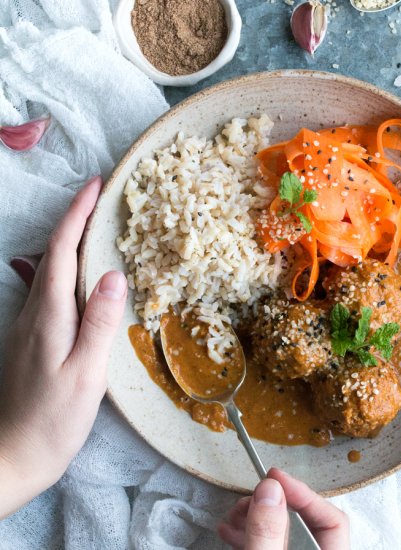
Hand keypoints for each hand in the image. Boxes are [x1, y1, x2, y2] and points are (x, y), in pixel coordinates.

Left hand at [0, 176, 126, 517]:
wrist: (11, 457)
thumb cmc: (51, 421)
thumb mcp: (85, 374)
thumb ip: (98, 324)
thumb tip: (112, 275)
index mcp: (48, 316)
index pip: (61, 253)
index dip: (77, 216)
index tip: (95, 186)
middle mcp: (33, 313)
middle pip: (52, 254)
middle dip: (74, 219)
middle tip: (101, 197)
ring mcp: (30, 326)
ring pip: (49, 270)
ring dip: (71, 241)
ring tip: (97, 225)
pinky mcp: (33, 338)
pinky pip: (51, 290)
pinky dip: (68, 269)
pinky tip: (82, 274)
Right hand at [218, 468, 349, 548]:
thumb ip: (267, 533)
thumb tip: (270, 490)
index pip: (332, 519)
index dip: (302, 493)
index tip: (274, 477)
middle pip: (304, 522)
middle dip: (272, 504)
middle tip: (250, 497)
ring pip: (283, 531)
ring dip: (256, 517)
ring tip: (235, 515)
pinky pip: (269, 543)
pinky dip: (250, 533)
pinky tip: (231, 530)